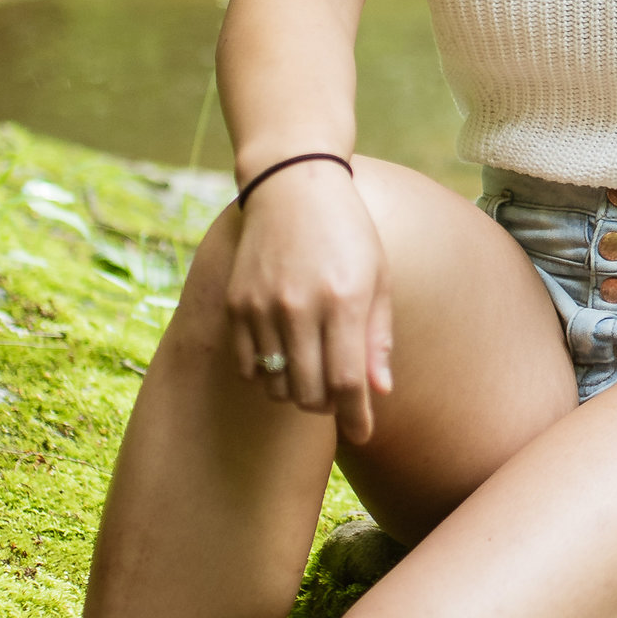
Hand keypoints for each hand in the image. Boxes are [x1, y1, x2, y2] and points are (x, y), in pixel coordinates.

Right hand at [223, 162, 393, 446]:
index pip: (348, 382)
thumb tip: (380, 391)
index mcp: (343, 301)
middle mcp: (300, 307)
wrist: (291, 185)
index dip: (357, 416)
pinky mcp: (236, 303)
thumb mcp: (377, 277)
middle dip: (328, 407)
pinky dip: (267, 376)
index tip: (363, 432)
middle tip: (338, 397)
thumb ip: (377, 337)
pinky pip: (248, 366)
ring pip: (276, 385)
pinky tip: (283, 359)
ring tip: (311, 374)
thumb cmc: (346, 231)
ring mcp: (262, 306)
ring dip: (296, 393)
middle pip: (309, 393)